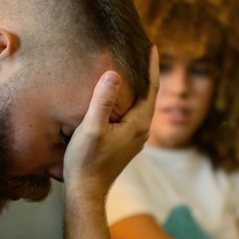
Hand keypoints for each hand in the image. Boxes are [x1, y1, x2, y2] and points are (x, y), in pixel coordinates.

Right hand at [63, 46, 157, 198]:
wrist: (86, 191)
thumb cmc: (86, 161)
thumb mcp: (91, 128)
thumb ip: (103, 101)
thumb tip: (114, 74)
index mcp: (138, 124)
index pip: (151, 89)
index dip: (152, 66)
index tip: (152, 46)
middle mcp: (142, 132)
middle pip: (149, 97)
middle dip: (148, 75)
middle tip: (144, 53)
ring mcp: (134, 139)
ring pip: (141, 107)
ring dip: (140, 88)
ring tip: (134, 71)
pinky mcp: (125, 144)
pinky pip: (133, 116)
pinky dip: (131, 101)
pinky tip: (122, 98)